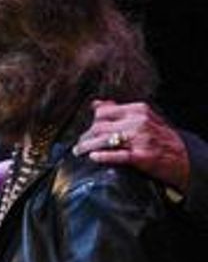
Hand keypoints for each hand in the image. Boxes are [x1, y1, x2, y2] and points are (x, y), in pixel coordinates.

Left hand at [75, 100, 190, 192]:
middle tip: (79, 145)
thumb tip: (96, 104)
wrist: (183, 157)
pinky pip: (118, 155)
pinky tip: (93, 157)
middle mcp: (138, 123)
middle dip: (85, 137)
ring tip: (79, 152)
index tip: (86, 130)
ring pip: (104, 140)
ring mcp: (140, 140)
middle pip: (99, 127)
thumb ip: (119, 110)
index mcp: (138, 110)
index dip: (91, 122)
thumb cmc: (160, 137)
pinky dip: (103, 156)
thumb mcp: (144, 117)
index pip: (103, 112)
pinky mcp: (142, 157)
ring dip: (87, 147)